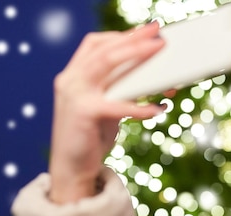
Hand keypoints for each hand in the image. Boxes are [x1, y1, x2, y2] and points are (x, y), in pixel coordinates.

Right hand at [48, 24, 167, 202]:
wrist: (71, 169)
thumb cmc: (91, 137)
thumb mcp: (105, 108)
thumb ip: (120, 91)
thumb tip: (154, 81)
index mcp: (73, 76)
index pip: (95, 44)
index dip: (121, 36)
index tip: (145, 32)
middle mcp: (71, 81)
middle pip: (105, 50)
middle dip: (133, 38)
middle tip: (158, 33)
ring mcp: (75, 95)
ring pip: (108, 65)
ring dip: (137, 56)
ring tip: (160, 52)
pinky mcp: (84, 113)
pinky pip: (118, 104)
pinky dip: (141, 106)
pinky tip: (158, 108)